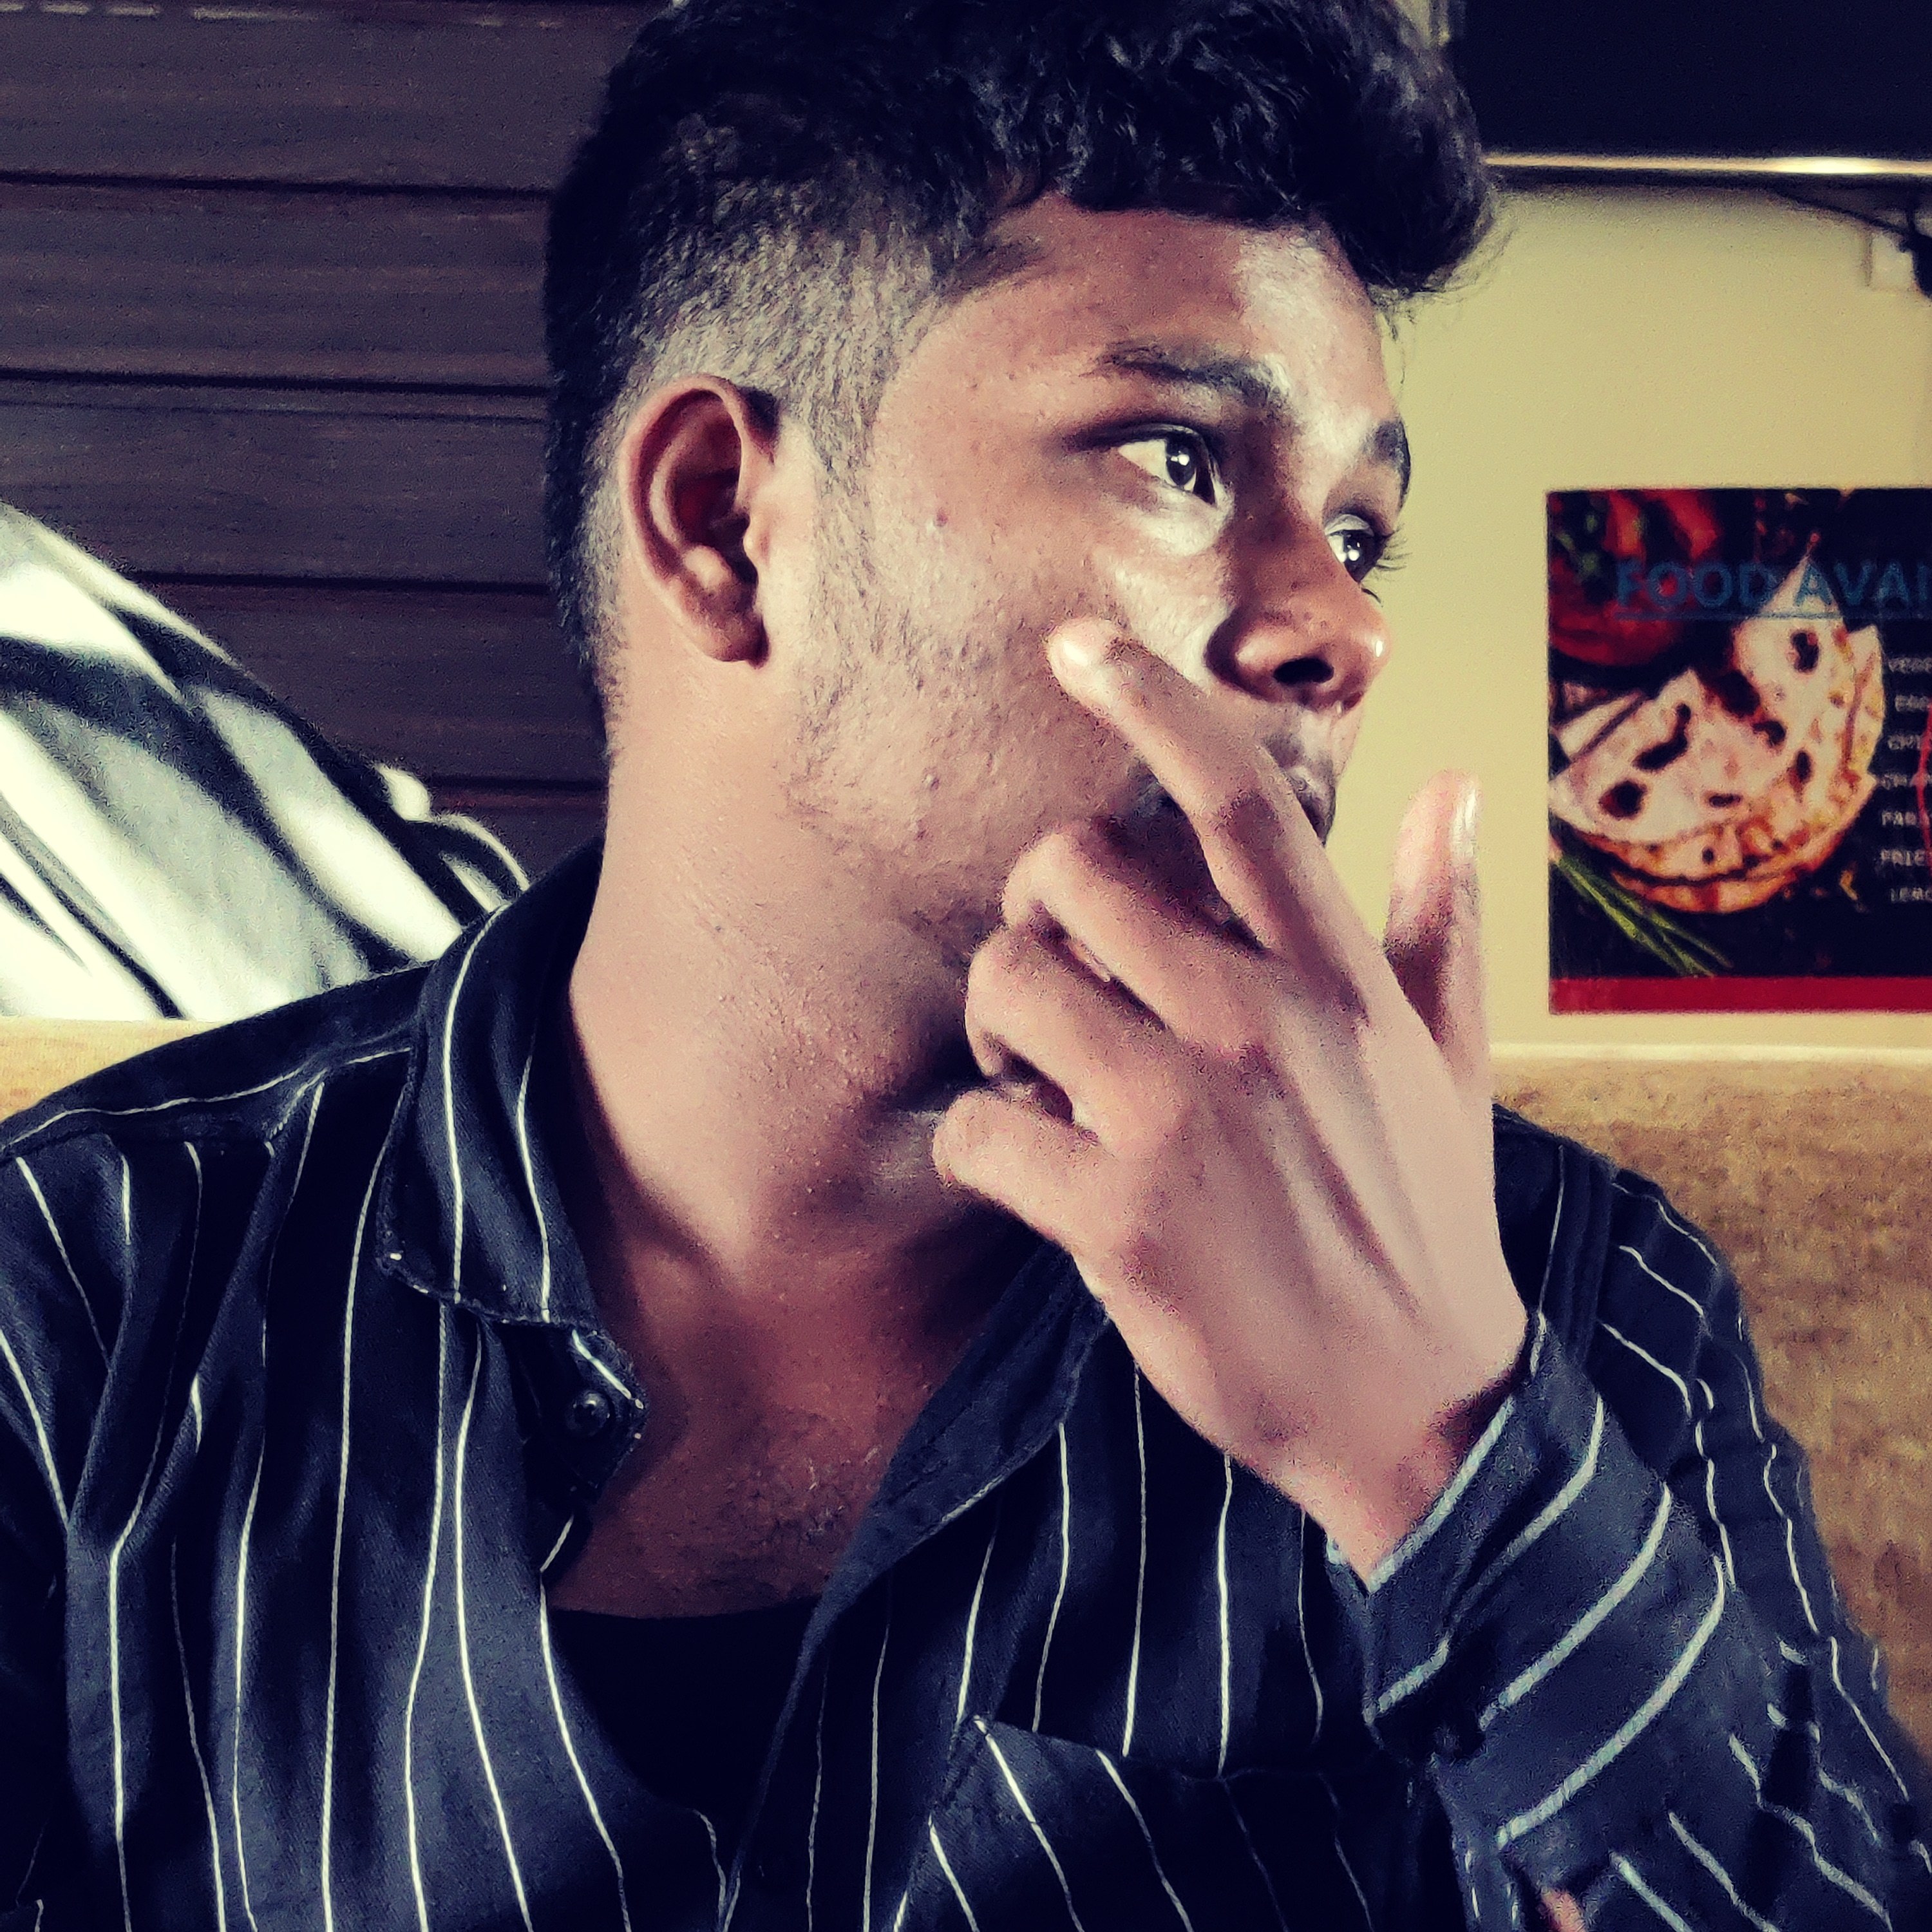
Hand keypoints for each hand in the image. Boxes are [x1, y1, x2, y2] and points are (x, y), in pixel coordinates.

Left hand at [931, 621, 1526, 1575]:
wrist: (1416, 1406)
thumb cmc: (1423, 1220)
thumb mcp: (1451, 1063)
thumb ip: (1435, 918)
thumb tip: (1449, 784)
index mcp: (1339, 978)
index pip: (1242, 801)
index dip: (1153, 700)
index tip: (1074, 644)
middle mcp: (1261, 1025)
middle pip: (1075, 871)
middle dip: (1035, 909)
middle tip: (1053, 977)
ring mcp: (1185, 1118)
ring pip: (1009, 981)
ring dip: (993, 1021)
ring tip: (1034, 1074)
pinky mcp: (1121, 1217)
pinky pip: (978, 1125)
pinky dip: (975, 1139)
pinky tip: (1024, 1170)